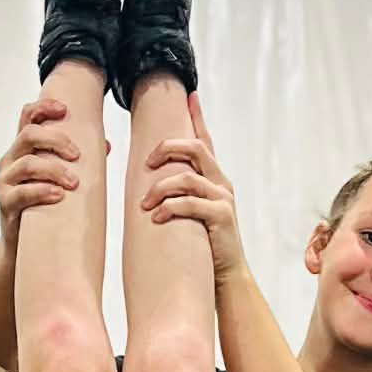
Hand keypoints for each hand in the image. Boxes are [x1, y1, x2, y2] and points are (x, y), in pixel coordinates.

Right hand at [0, 97, 106, 251]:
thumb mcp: (57, 180)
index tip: (65, 110)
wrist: (23, 246)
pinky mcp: (5, 203)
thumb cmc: (43, 207)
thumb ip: (76, 161)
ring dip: (54, 169)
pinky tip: (58, 195)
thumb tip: (105, 144)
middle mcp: (9, 161)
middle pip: (29, 135)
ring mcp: (5, 182)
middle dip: (56, 141)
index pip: (27, 117)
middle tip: (78, 155)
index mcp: (21, 149)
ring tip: (74, 182)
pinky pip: (22, 193)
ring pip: (28, 164)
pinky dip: (42, 192)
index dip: (44, 108)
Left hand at [142, 94, 248, 286]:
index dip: (197, 116)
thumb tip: (153, 182)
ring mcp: (223, 198)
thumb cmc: (205, 244)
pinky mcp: (221, 216)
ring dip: (160, 188)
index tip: (189, 96)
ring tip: (145, 205)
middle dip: (167, 149)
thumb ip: (182, 194)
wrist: (226, 275)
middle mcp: (221, 183)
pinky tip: (157, 218)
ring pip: (187, 177)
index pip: (205, 140)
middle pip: (195, 148)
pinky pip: (190, 203)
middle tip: (147, 163)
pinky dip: (170, 208)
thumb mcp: (194, 213)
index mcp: (215, 178)